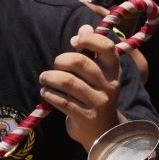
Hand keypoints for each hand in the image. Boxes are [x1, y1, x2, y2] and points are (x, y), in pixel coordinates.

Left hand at [40, 24, 121, 148]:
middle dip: (61, 60)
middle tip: (54, 65)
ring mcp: (98, 103)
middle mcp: (109, 86)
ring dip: (50, 77)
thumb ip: (91, 52)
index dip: (88, 39)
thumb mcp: (99, 74)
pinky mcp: (85, 117)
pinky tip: (46, 92)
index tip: (74, 42)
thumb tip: (84, 27)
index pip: (106, 47)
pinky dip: (49, 93)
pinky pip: (61, 100)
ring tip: (45, 79)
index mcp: (114, 71)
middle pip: (80, 63)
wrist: (103, 133)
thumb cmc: (96, 96)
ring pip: (68, 82)